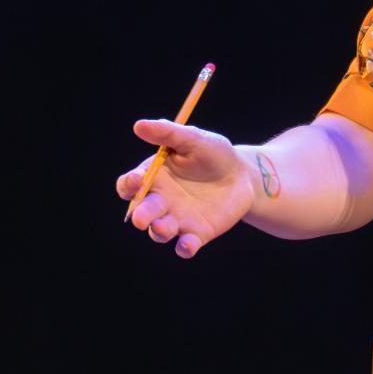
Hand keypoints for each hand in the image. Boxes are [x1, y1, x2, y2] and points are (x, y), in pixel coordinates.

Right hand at [116, 119, 255, 258]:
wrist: (244, 175)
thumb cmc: (213, 153)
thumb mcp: (193, 138)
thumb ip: (167, 133)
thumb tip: (139, 125)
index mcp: (153, 177)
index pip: (129, 185)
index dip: (128, 184)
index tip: (137, 179)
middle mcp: (160, 201)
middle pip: (141, 212)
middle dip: (140, 215)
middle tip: (142, 217)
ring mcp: (176, 220)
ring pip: (159, 232)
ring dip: (158, 231)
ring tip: (164, 227)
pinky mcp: (196, 234)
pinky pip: (185, 246)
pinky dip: (184, 248)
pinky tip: (187, 245)